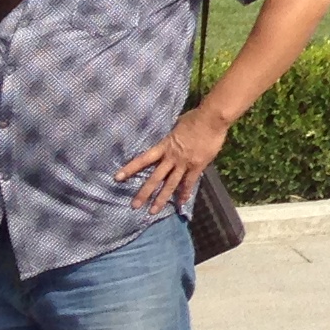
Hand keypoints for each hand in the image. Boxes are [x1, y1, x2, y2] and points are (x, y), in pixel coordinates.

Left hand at [116, 101, 230, 213]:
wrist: (212, 119)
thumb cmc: (194, 117)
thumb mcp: (176, 125)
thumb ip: (172, 135)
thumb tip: (170, 137)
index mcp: (165, 146)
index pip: (143, 159)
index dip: (130, 168)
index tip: (117, 178)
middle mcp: (172, 158)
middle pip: (155, 178)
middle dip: (144, 192)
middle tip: (134, 206)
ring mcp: (184, 163)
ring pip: (170, 184)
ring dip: (161, 199)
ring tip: (153, 212)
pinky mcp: (197, 166)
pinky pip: (189, 182)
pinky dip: (185, 193)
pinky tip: (181, 203)